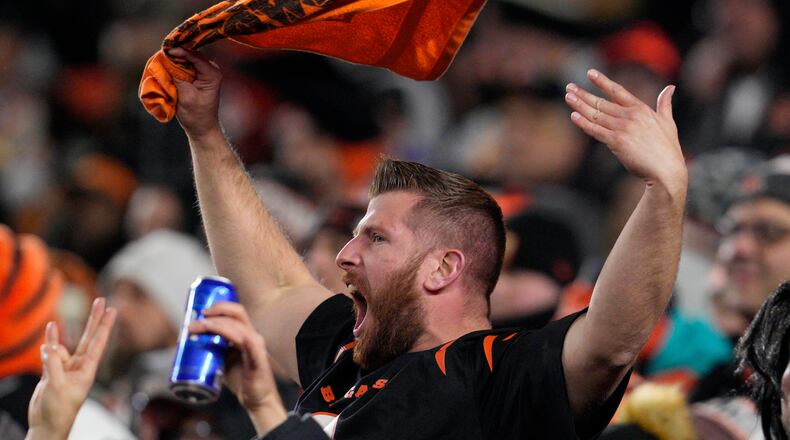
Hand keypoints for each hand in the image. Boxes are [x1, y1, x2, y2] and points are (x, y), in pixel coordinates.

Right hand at [27, 298, 115, 439]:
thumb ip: (54, 365)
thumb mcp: (58, 386)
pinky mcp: (53, 371)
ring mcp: (66, 367)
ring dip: (65, 334)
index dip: (105, 326)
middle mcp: (79, 366)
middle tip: (101, 301)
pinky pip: (51, 353)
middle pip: (89, 337)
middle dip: (95, 319)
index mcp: (87, 370)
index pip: (99, 343)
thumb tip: (50, 347)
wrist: (47, 424)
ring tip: (62, 331)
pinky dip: (49, 343)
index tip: (112, 310)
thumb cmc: (59, 411)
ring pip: (65, 345)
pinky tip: (50, 330)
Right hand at [169, 48, 222, 141]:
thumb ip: (177, 77)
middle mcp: (211, 69)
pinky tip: (167, 62)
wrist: (202, 127)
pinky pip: (186, 65)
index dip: (181, 51)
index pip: (196, 56)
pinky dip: (176, 65)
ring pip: (187, 59)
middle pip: (191, 54)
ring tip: (163, 55)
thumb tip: (166, 61)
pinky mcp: (198, 75)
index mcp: (213, 74)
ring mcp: (205, 72)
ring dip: (175, 58)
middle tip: (162, 50)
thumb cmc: (196, 115)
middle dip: (177, 52)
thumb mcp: (185, 96)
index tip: (167, 50)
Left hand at [188, 302, 286, 435]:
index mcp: (246, 334)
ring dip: (217, 325)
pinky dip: (238, 337)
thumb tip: (191, 340)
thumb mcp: (224, 359)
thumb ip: (214, 348)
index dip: (219, 307)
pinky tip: (224, 335)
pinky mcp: (258, 360)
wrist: (256, 399)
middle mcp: (253, 336)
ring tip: (198, 328)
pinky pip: (249, 345)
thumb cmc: (241, 378)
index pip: (235, 312)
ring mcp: (256, 347)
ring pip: (238, 328)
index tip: (200, 312)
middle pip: (237, 313)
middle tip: (196, 320)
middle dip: (215, 312)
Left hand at [564, 69, 686, 192]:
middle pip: (602, 102)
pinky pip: (596, 131)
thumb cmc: (668, 149)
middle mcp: (631, 116)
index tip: (590, 73)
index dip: (602, 81)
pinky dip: (584, 123)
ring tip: (568, 97)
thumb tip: (670, 87)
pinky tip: (573, 116)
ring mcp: (623, 128)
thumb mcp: (668, 122)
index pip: (618, 91)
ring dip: (580, 106)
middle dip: (584, 94)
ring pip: (596, 115)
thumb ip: (665, 104)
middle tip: (569, 86)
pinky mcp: (617, 142)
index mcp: (642, 109)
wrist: (666, 170)